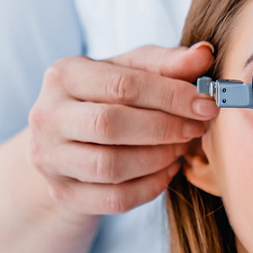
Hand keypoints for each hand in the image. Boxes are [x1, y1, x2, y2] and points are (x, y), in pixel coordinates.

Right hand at [28, 42, 216, 214]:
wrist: (68, 143)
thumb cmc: (107, 100)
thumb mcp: (131, 72)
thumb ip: (167, 63)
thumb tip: (204, 54)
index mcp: (64, 75)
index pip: (122, 85)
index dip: (171, 96)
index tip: (206, 105)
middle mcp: (47, 115)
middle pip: (110, 125)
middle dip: (164, 129)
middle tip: (195, 129)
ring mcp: (50, 158)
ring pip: (110, 166)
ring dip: (158, 159)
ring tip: (181, 148)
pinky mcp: (62, 192)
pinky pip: (114, 198)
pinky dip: (150, 187)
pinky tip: (168, 170)